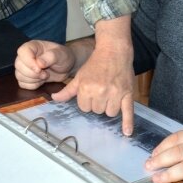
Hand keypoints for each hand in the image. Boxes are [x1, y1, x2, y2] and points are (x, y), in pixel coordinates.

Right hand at [15, 40, 74, 89]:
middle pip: (18, 65)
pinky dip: (32, 85)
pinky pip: (22, 84)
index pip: (22, 52)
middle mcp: (26, 56)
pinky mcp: (26, 78)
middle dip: (32, 73)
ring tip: (45, 76)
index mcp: (32, 46)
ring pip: (19, 76)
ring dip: (33, 80)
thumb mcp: (61, 54)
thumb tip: (39, 63)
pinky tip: (41, 81)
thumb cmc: (63, 57)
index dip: (28, 62)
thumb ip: (51, 57)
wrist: (66, 67)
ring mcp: (25, 67)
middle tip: (45, 74)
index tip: (39, 69)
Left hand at [52, 16, 134, 134]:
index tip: (91, 92)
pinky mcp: (127, 94)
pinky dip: (128, 122)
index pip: (84, 108)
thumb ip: (68, 90)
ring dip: (109, 107)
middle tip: (101, 91)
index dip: (87, 101)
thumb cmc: (95, 63)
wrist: (114, 51)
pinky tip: (127, 132)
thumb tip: (54, 98)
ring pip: (110, 113)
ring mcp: (115, 94)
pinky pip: (128, 111)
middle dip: (98, 103)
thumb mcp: (79, 76)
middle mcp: (100, 92)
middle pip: (97, 111)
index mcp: (86, 88)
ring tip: (110, 95)